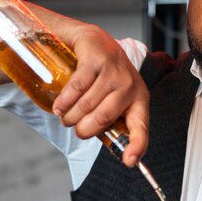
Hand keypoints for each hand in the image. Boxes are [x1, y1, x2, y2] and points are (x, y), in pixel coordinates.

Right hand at [48, 21, 149, 166]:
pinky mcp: (97, 58)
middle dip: (84, 130)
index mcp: (139, 98)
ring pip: (88, 105)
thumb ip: (109, 119)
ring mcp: (114, 70)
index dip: (136, 146)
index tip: (129, 161)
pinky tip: (60, 107)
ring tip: (65, 116)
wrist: (91, 39)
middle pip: (104, 118)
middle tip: (75, 128)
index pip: (141, 127)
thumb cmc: (101, 73)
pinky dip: (64, 101)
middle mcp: (130, 84)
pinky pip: (77, 88)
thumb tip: (106, 146)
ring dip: (71, 117)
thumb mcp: (111, 97)